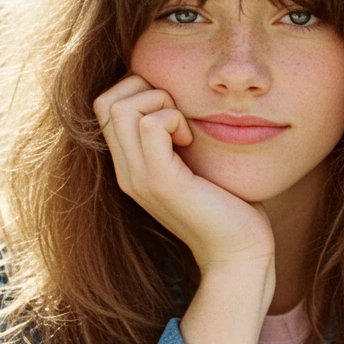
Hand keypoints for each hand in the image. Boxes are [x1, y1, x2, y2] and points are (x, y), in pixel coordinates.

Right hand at [93, 74, 275, 273]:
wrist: (238, 253)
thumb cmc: (229, 207)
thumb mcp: (195, 165)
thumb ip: (177, 138)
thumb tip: (184, 97)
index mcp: (131, 168)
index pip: (105, 107)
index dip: (137, 92)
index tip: (174, 113)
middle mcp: (127, 173)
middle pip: (105, 103)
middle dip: (146, 90)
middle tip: (179, 115)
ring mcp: (139, 179)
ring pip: (121, 109)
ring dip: (160, 104)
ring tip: (185, 130)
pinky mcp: (161, 182)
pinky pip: (149, 125)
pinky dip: (172, 119)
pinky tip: (191, 140)